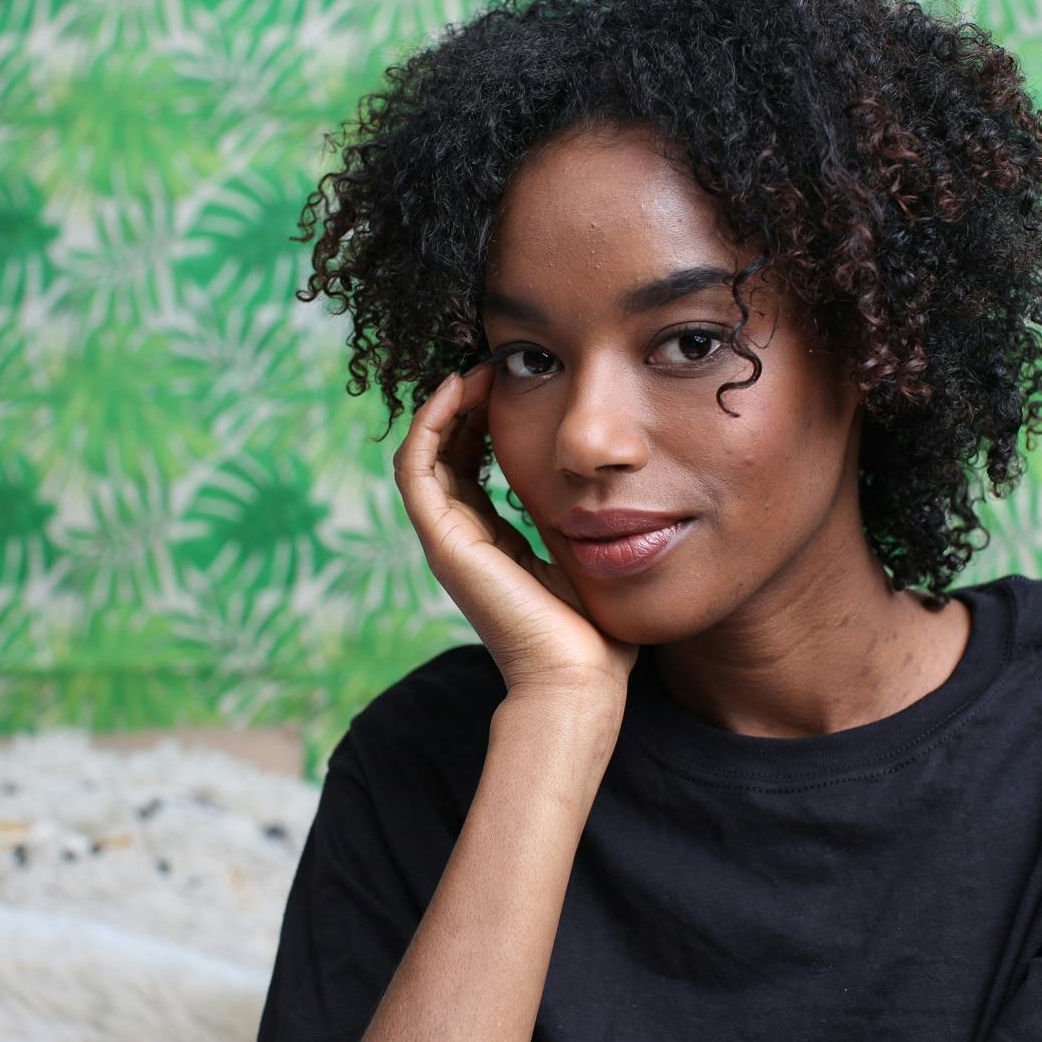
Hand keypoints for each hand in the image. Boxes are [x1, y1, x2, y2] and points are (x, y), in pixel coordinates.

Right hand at [392, 361, 638, 698]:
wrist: (580, 680)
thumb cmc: (598, 634)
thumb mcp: (593, 557)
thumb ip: (592, 523)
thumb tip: (624, 488)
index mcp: (493, 542)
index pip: (472, 464)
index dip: (485, 417)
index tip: (515, 379)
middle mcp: (463, 539)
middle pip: (445, 452)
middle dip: (466, 403)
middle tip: (494, 361)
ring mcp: (448, 541)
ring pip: (425, 453)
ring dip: (445, 404)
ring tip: (476, 367)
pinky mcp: (444, 543)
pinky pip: (417, 468)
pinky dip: (430, 423)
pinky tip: (461, 387)